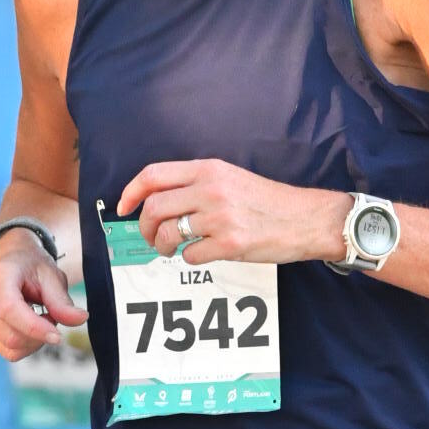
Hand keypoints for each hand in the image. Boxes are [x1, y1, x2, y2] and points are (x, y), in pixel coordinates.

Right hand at [0, 240, 84, 359]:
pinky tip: (22, 326)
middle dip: (39, 336)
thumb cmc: (30, 266)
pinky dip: (20, 345)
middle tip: (50, 318)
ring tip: (36, 320)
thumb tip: (81, 319)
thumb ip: (62, 301)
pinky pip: (2, 350)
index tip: (57, 336)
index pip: (9, 309)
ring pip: (8, 349)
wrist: (8, 260)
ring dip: (31, 342)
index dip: (34, 328)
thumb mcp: (51, 276)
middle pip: (11, 337)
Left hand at [116, 157, 348, 265]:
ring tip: (172, 248)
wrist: (306, 218)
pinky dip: (189, 258)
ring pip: (168, 234)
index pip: (153, 174)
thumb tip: (155, 199)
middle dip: (145, 228)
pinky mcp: (231, 243)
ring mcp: (221, 217)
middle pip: (154, 208)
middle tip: (153, 237)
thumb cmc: (265, 201)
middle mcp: (212, 189)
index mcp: (208, 169)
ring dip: (163, 246)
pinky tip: (203, 253)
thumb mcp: (230, 178)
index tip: (123, 208)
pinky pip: (190, 256)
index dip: (130, 192)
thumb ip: (196, 184)